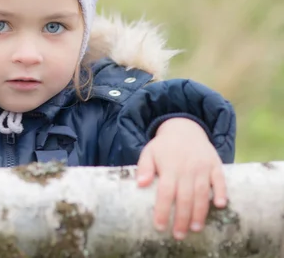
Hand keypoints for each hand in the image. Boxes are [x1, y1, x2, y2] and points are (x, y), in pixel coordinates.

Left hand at [136, 117, 226, 239]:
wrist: (184, 128)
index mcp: (169, 167)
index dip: (163, 211)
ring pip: (203, 193)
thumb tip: (141, 184)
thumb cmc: (164, 146)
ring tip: (195, 229)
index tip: (160, 227)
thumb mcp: (149, 152)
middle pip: (185, 197)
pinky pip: (220, 180)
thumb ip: (144, 168)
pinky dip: (222, 192)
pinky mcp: (215, 165)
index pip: (165, 193)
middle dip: (182, 219)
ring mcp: (203, 167)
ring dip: (200, 212)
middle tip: (179, 235)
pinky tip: (221, 206)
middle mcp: (187, 169)